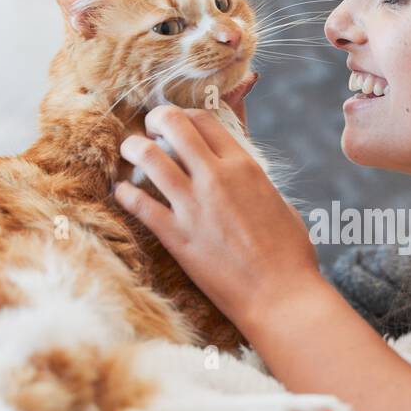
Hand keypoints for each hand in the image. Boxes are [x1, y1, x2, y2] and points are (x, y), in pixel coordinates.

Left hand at [113, 103, 321, 330]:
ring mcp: (193, 206)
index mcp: (245, 167)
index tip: (178, 123)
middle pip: (173, 125)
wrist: (280, 295)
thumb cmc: (289, 253)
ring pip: (148, 157)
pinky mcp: (176, 236)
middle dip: (155, 119)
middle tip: (148, 128)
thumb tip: (243, 173)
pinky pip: (138, 203)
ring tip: (128, 151)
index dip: (186, 115)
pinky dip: (125, 192)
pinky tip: (121, 191)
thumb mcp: (279, 202)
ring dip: (133, 148)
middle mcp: (216, 178)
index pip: (205, 120)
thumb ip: (255, 182)